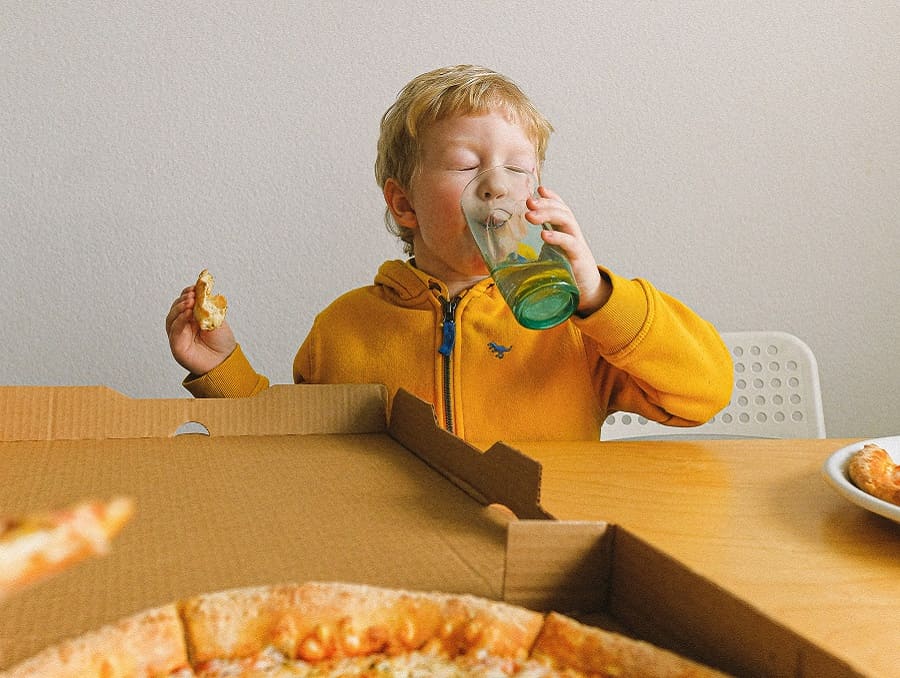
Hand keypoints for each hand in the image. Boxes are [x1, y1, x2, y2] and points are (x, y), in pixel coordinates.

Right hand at [165, 285, 236, 375]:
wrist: (225, 361)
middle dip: (183, 299)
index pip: (185, 301)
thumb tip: (203, 291)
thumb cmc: (222, 342)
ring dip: (179, 308)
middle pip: (176, 308)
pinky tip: (187, 313)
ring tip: (190, 302)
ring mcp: (178, 335)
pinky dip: (180, 320)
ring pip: (172, 318)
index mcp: (192, 317)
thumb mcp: (217, 320)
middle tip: (192, 295)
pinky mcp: (176, 344)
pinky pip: (175, 330)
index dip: (188, 293)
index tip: (195, 287)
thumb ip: (208, 307)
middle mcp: (183, 325)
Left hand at [526, 186, 610, 314]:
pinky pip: (570, 244)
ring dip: (548, 214)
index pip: (560, 208)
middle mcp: (572, 234)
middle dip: (545, 204)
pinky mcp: (578, 258)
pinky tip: (544, 234)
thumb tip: (506, 252)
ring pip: (567, 221)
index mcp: (564, 232)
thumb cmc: (566, 273)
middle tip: (528, 202)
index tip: (538, 190)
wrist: (587, 292)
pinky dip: (557, 238)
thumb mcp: (549, 257)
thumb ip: (535, 251)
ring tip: (530, 215)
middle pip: (561, 211)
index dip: (551, 198)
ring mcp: (577, 244)